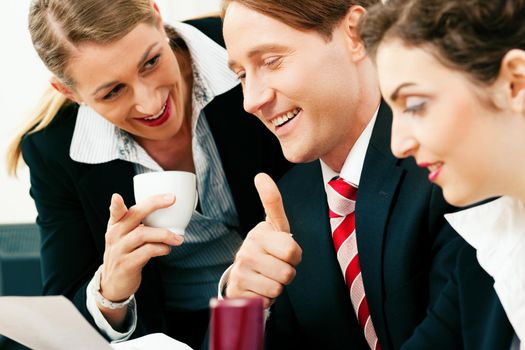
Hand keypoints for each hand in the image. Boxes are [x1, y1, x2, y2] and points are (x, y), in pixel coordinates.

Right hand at [100, 193, 182, 303]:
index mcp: (115, 225)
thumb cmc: (125, 253)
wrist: (114, 284)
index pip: (115, 212)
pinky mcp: (127, 265)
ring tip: (178, 238)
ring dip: (164, 233)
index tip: (117, 196)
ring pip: (142, 234)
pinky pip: (146, 252)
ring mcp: (119, 250)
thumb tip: (166, 208)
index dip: (116, 205)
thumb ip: (138, 223)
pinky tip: (167, 249)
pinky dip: (160, 248)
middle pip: (134, 216)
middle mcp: (115, 235)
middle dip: (154, 204)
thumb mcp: (125, 236)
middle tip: (171, 199)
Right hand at [226, 173, 301, 307]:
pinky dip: (266, 298)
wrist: (244, 277)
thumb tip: (260, 175)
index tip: (284, 249)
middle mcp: (247, 249)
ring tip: (267, 277)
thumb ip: (272, 201)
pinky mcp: (238, 289)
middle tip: (276, 266)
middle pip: (289, 271)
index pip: (292, 250)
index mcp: (259, 233)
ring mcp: (240, 269)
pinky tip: (258, 288)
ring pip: (279, 287)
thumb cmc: (267, 249)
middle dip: (287, 273)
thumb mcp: (275, 227)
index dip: (295, 255)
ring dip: (277, 286)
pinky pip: (267, 300)